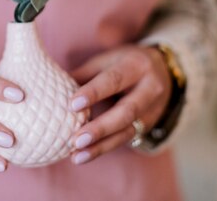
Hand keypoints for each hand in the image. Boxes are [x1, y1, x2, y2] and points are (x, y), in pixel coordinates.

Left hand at [67, 45, 171, 163]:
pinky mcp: (148, 125)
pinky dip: (103, 148)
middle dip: (100, 128)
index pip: (113, 80)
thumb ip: (83, 74)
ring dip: (101, 146)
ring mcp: (151, 110)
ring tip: (76, 155)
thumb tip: (51, 86)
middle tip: (75, 139)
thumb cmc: (124, 63)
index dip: (93, 93)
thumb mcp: (107, 61)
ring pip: (127, 131)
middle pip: (126, 111)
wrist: (165, 71)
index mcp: (136, 65)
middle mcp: (149, 88)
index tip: (72, 104)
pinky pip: (126, 139)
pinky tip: (84, 155)